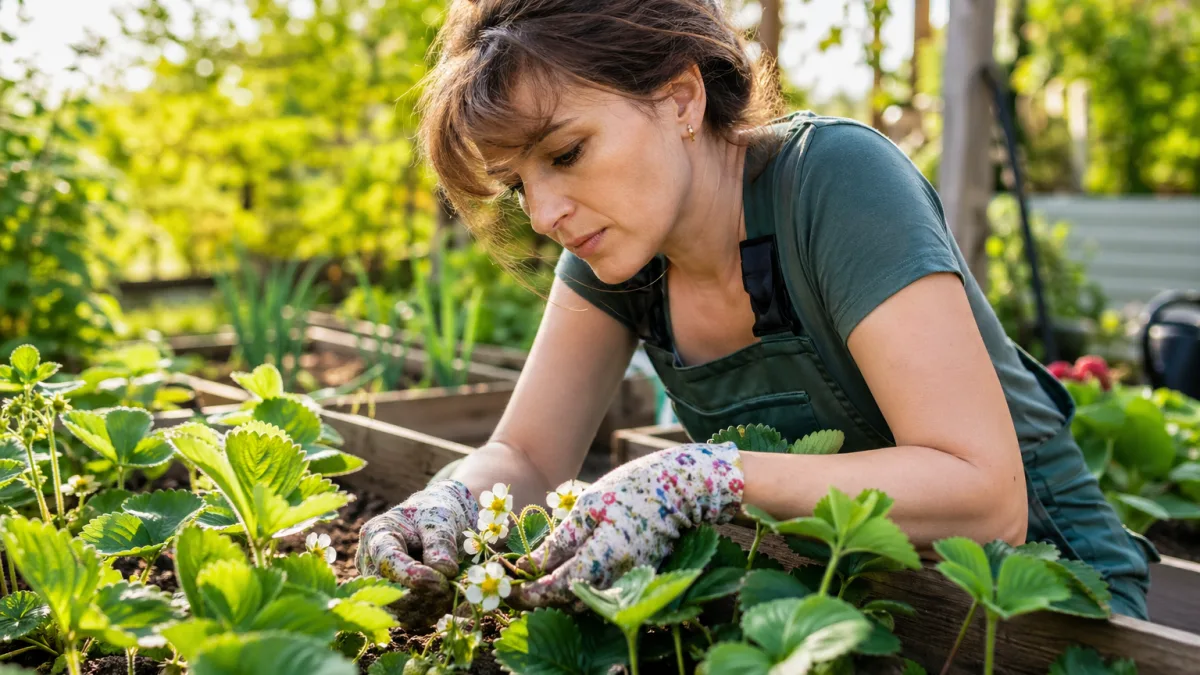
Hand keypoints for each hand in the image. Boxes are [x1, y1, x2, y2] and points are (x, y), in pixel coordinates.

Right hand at [356, 479, 478, 627]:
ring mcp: (376, 584)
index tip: (442, 581)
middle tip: (453, 589)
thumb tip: (445, 571)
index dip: (413, 576)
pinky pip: (407, 618)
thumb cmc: (435, 515)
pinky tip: (448, 602)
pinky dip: (430, 614)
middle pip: (388, 590)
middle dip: (424, 594)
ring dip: (429, 608)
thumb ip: (441, 543)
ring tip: (454, 594)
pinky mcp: (389, 600)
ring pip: (397, 610)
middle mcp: (368, 561)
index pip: (387, 561)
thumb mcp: (441, 520)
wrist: (435, 524)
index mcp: (376, 534)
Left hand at [509, 443, 743, 607]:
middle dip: (542, 597)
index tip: (511, 587)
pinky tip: (567, 572)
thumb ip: (561, 540)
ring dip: (560, 595)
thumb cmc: (634, 489)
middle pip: (570, 601)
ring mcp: (631, 581)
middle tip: (517, 586)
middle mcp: (618, 579)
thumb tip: (530, 565)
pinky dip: (581, 587)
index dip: (531, 592)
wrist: (683, 489)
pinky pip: (603, 591)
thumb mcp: (591, 505)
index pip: (557, 588)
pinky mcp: (639, 577)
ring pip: (586, 600)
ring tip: (538, 578)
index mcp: (603, 558)